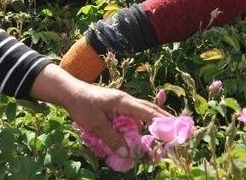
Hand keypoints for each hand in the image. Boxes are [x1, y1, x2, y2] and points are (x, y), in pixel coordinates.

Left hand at [30, 65, 169, 158]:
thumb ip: (112, 138)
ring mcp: (122, 102)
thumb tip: (127, 154)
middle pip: (149, 110)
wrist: (69, 91)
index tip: (175, 130)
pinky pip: (134, 115)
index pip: (148, 112)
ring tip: (163, 134)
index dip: (162, 122)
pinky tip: (143, 132)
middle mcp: (126, 100)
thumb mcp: (96, 124)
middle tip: (176, 131)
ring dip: (152, 122)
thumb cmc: (82, 105)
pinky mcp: (117, 106)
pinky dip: (141, 122)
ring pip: (142, 112)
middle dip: (163, 120)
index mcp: (123, 101)